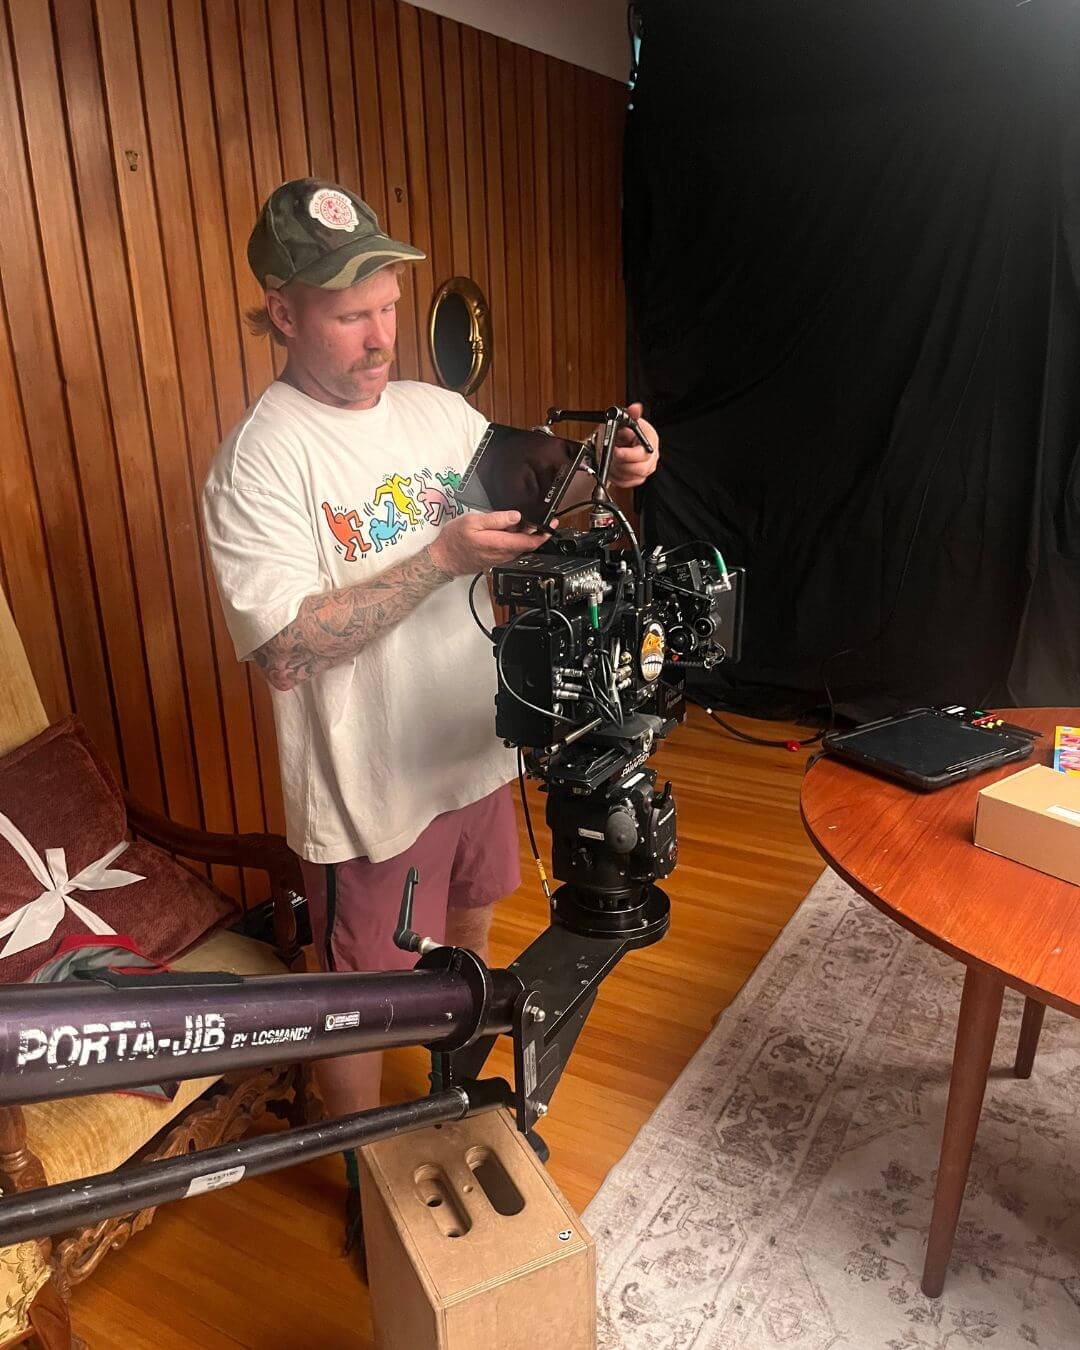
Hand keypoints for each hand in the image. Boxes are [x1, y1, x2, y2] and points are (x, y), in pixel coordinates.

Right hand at [427, 510, 548, 576]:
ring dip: (526, 537)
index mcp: (499, 544)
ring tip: (528, 523)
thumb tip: (516, 516)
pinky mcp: (495, 559)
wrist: (444, 558)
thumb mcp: (473, 521)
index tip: (551, 527)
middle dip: (537, 534)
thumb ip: (496, 519)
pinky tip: (513, 531)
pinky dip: (516, 541)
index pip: (528, 543)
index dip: (542, 535)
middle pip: (526, 546)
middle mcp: (502, 555)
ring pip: (519, 548)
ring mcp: (499, 559)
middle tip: (544, 521)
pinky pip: (511, 550)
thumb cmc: (455, 539)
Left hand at [608, 402, 659, 489]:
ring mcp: (646, 467)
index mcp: (650, 439)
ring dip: (618, 470)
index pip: (644, 453)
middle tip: (612, 457)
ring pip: (633, 477)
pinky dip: (617, 477)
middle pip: (641, 469)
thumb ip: (630, 414)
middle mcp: (652, 455)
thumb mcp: (621, 420)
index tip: (615, 451)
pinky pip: (627, 483)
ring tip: (612, 460)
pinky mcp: (639, 477)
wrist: (613, 441)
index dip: (628, 454)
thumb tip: (636, 408)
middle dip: (622, 464)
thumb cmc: (619, 431)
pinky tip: (614, 467)